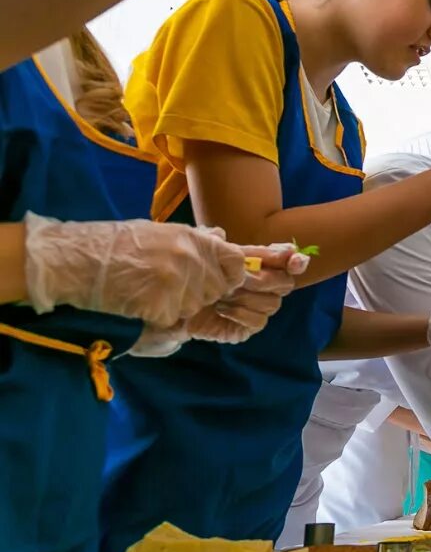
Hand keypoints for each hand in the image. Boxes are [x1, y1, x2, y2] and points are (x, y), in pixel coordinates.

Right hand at [24, 213, 248, 327]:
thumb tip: (221, 236)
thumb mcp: (157, 232)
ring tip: (147, 291)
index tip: (217, 281)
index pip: (234, 261)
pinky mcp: (161, 304)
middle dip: (198, 294)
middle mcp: (190, 258)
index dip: (229, 275)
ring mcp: (177, 282)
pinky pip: (171, 319)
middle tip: (166, 286)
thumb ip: (193, 239)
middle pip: (216, 289)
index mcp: (192, 238)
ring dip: (175, 306)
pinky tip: (137, 302)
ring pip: (194, 307)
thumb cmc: (112, 245)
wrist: (75, 260)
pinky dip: (156, 317)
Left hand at [128, 244, 308, 355]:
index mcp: (252, 263)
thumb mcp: (198, 253)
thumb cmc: (182, 278)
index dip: (292, 259)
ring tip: (222, 295)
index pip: (284, 259)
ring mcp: (251, 308)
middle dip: (264, 280)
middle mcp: (257, 285)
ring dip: (247, 298)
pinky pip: (257, 322)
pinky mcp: (242, 328)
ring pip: (272, 304)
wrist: (162, 307)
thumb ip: (213, 244)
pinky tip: (222, 310)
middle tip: (241, 280)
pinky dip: (242, 314)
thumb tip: (223, 234)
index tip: (294, 260)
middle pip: (284, 283)